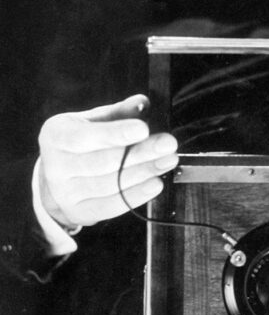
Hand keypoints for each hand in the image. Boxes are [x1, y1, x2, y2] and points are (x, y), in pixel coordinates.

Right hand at [38, 94, 178, 228]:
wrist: (61, 171)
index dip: (116, 133)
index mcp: (56, 135)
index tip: (144, 129)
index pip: (86, 136)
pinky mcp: (78, 211)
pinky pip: (110, 206)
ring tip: (168, 160)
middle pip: (104, 162)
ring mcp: (64, 193)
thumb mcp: (96, 118)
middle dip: (141, 153)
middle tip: (168, 145)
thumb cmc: (84, 138)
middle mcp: (55, 166)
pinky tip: (155, 183)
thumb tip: (142, 103)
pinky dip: (135, 195)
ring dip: (145, 172)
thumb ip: (120, 111)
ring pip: (111, 184)